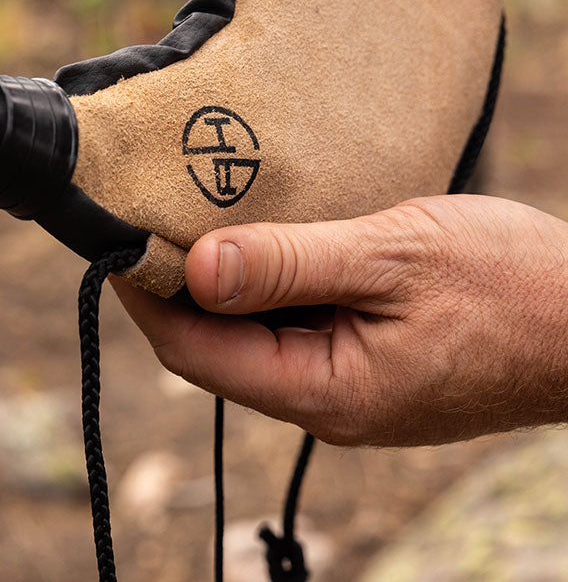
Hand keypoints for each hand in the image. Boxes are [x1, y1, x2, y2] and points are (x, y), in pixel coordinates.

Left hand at [113, 195, 567, 445]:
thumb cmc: (508, 284)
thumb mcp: (391, 257)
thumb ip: (290, 265)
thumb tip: (195, 267)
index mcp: (324, 390)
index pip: (196, 352)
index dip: (147, 297)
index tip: (113, 237)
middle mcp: (326, 402)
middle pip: (216, 349)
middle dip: (174, 289)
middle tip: (144, 218)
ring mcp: (348, 387)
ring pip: (252, 339)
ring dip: (218, 286)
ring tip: (191, 220)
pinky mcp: (368, 365)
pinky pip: (292, 330)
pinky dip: (263, 289)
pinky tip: (258, 244)